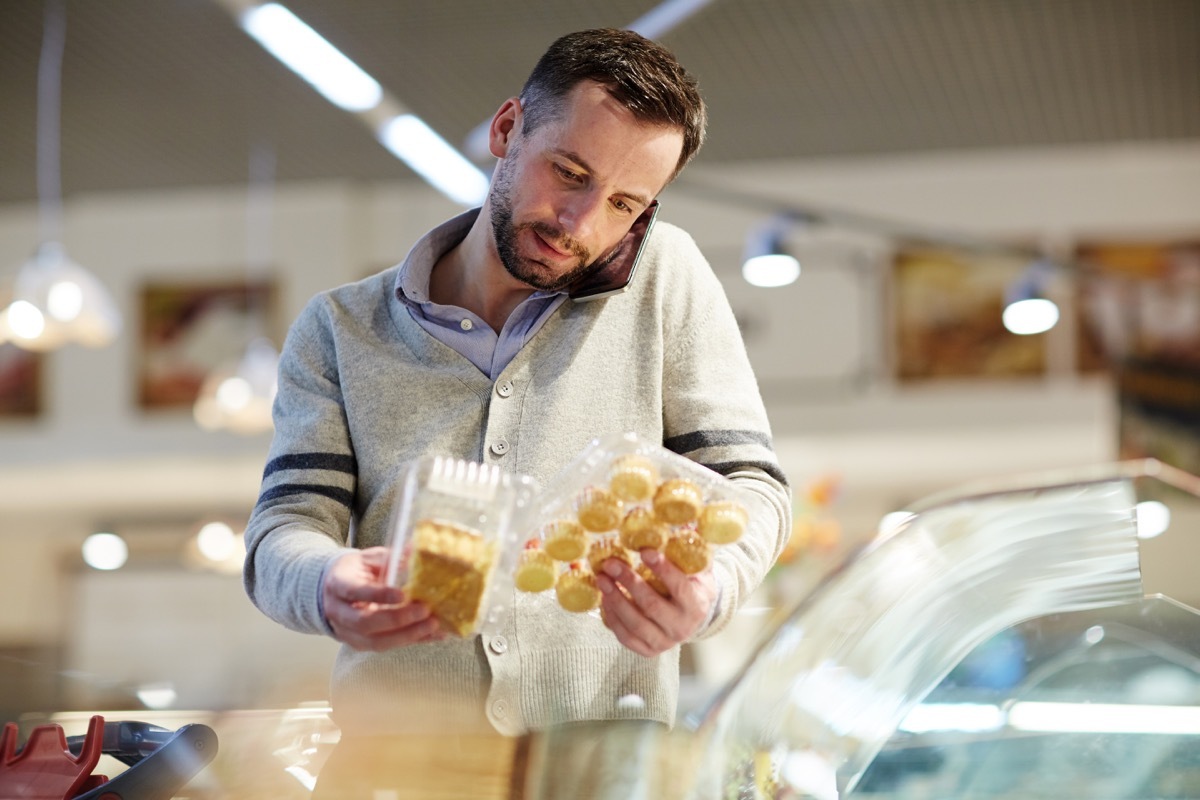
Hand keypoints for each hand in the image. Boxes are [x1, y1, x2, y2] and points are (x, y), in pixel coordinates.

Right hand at [322, 546, 444, 650]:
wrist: (336, 590)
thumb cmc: (356, 571)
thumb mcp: (368, 559)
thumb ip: (389, 558)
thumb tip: (415, 551)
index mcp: (337, 585)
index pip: (355, 592)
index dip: (379, 595)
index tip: (403, 594)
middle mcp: (338, 613)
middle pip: (365, 623)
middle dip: (397, 619)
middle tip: (424, 610)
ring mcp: (347, 633)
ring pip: (376, 642)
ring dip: (407, 635)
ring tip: (433, 624)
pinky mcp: (360, 644)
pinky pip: (387, 647)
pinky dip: (412, 641)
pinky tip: (433, 635)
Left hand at [594, 549, 717, 657]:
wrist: (692, 616)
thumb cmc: (690, 584)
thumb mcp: (696, 567)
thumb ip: (688, 549)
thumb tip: (683, 520)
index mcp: (696, 605)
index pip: (679, 587)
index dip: (662, 569)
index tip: (645, 551)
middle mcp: (682, 627)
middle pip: (651, 605)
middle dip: (628, 582)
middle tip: (610, 563)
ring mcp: (664, 642)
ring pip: (635, 623)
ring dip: (615, 600)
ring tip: (602, 579)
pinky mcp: (648, 650)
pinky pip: (626, 637)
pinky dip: (612, 618)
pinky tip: (604, 600)